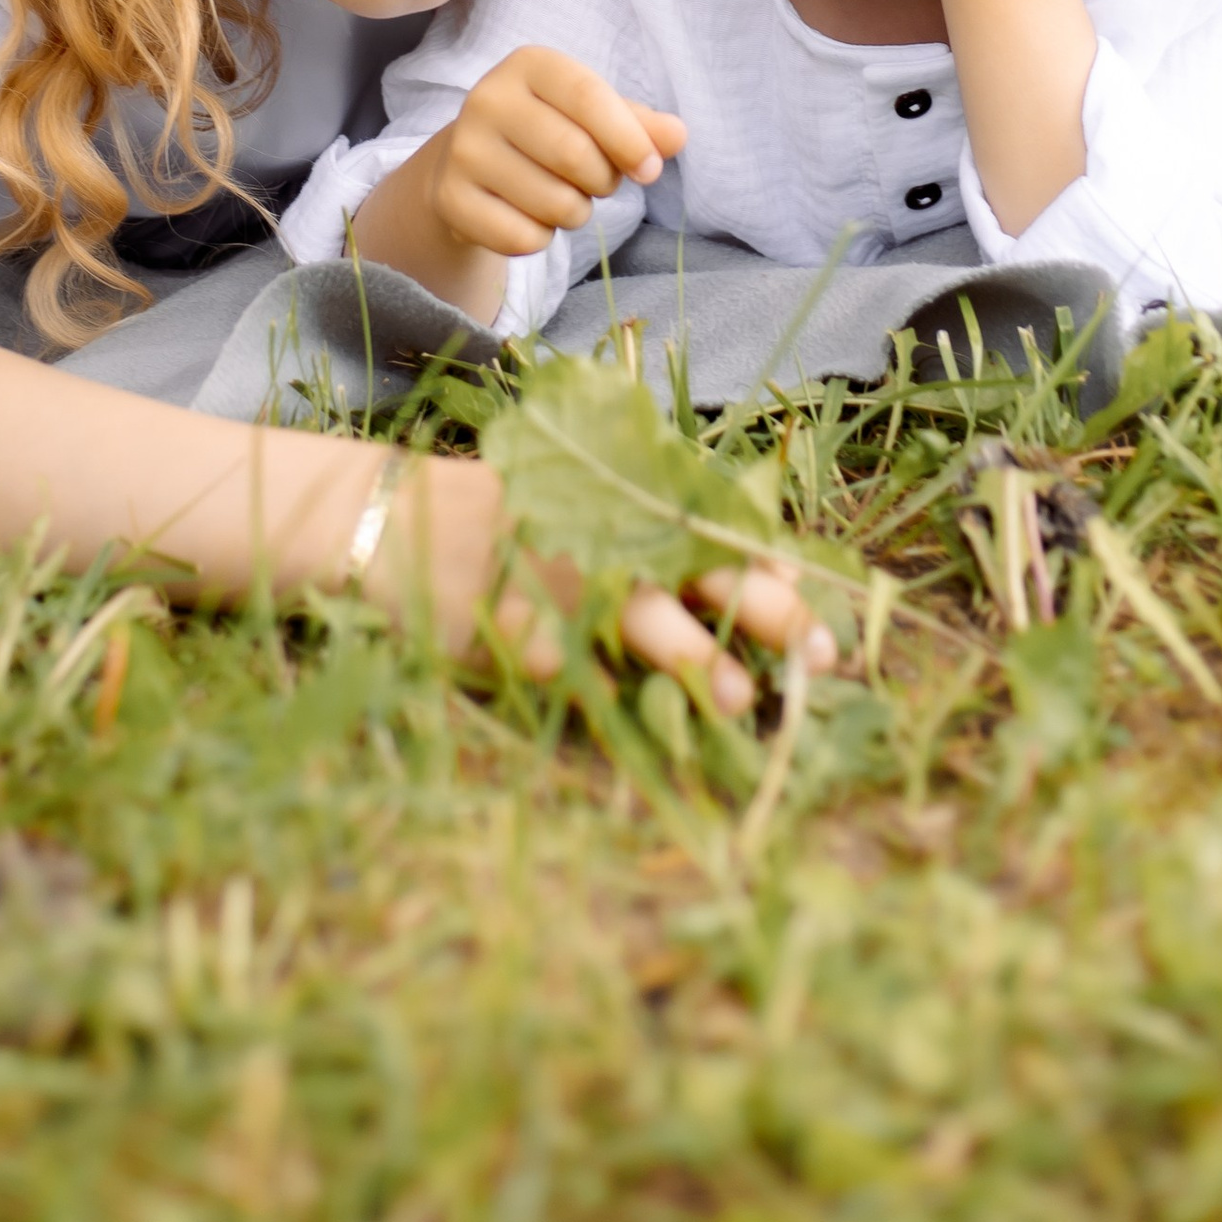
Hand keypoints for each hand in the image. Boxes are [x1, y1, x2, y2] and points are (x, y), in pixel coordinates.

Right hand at [391, 455, 837, 717]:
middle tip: (820, 652)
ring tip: (743, 696)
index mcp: (628, 509)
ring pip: (642, 618)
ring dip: (696, 656)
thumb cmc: (507, 519)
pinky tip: (621, 712)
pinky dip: (597, 685)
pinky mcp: (512, 624)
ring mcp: (559, 580)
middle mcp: (606, 538)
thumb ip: (662, 538)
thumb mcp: (585, 511)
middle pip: (700, 570)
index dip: (776, 577)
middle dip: (765, 612)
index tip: (825, 616)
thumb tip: (773, 573)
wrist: (396, 521)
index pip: (721, 537)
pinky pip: (565, 664)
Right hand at [413, 47, 686, 265]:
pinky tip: (526, 215)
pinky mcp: (451, 199)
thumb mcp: (595, 116)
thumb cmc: (548, 131)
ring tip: (560, 195)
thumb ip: (640, 125)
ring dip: (576, 212)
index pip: (588, 96)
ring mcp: (464, 150)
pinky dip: (541, 238)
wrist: (470, 163)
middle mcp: (487, 98)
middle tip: (596, 181)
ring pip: (554, 204)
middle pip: (575, 155)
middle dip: (603, 181)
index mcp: (528, 65)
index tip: (650, 170)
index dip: (629, 139)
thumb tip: (677, 136)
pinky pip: (524, 238)